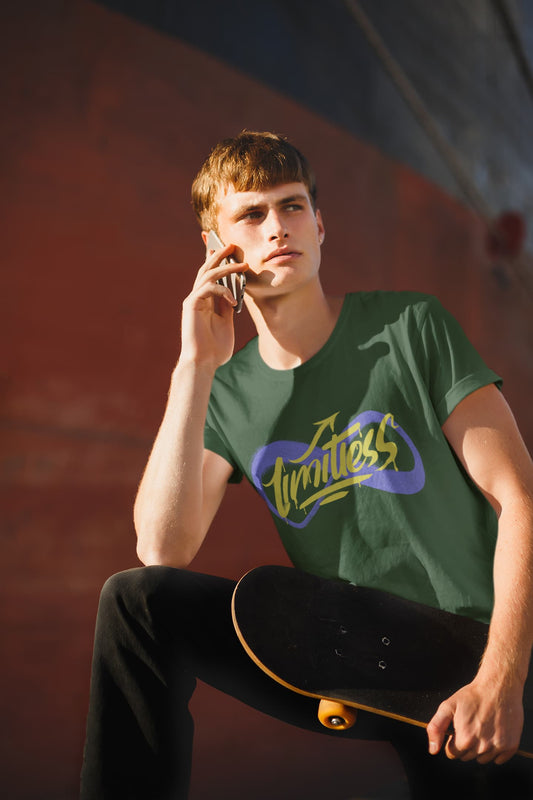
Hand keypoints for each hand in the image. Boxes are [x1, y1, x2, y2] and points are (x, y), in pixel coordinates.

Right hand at [180, 244, 247, 369]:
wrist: (203, 363)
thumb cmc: (215, 349)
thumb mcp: (226, 323)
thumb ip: (227, 307)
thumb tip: (235, 294)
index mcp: (204, 301)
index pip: (210, 276)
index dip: (216, 261)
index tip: (227, 250)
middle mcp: (196, 298)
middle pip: (206, 270)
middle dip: (219, 256)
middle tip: (232, 245)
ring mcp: (192, 300)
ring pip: (207, 275)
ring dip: (225, 268)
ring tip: (242, 265)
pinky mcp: (191, 305)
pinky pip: (208, 289)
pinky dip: (223, 291)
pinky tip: (234, 300)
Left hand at [426, 677, 523, 763]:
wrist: (498, 687)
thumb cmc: (473, 695)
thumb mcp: (448, 706)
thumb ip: (436, 728)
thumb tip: (433, 750)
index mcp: (465, 738)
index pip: (452, 753)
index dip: (452, 741)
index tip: (458, 729)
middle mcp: (482, 746)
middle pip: (467, 757)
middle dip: (465, 744)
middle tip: (471, 725)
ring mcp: (498, 747)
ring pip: (482, 759)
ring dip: (480, 748)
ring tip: (482, 727)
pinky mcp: (510, 746)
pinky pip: (499, 759)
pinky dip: (495, 750)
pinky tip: (493, 732)